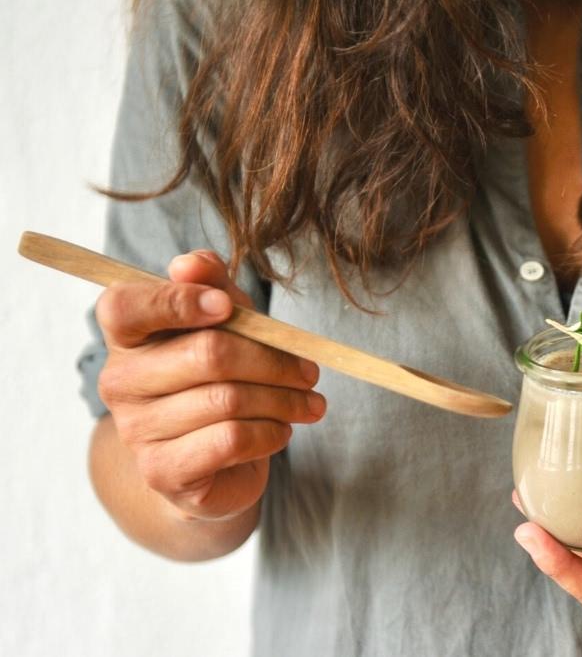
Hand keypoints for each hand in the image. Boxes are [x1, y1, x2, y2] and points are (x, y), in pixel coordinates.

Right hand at [95, 251, 325, 521]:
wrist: (215, 463)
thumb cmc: (221, 378)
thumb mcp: (225, 323)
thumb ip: (213, 285)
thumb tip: (191, 263)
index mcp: (127, 337)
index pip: (125, 307)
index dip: (177, 301)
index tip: (227, 307)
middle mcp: (119, 382)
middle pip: (207, 354)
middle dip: (273, 360)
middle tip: (310, 371)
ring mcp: (136, 430)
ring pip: (228, 400)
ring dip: (283, 400)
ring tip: (308, 403)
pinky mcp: (163, 471)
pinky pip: (231, 440)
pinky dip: (270, 433)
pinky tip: (282, 430)